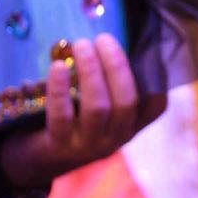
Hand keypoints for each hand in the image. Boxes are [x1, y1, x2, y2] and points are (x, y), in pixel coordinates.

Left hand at [0, 34, 166, 188]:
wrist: (40, 159)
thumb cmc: (75, 120)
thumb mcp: (100, 109)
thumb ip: (111, 83)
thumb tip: (114, 41)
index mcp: (130, 126)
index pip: (155, 106)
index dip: (157, 77)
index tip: (148, 48)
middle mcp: (115, 138)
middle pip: (126, 101)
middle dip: (116, 65)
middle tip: (103, 38)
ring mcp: (88, 145)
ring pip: (97, 107)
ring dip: (91, 71)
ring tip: (81, 45)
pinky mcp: (60, 146)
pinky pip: (62, 115)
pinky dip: (60, 89)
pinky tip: (57, 67)